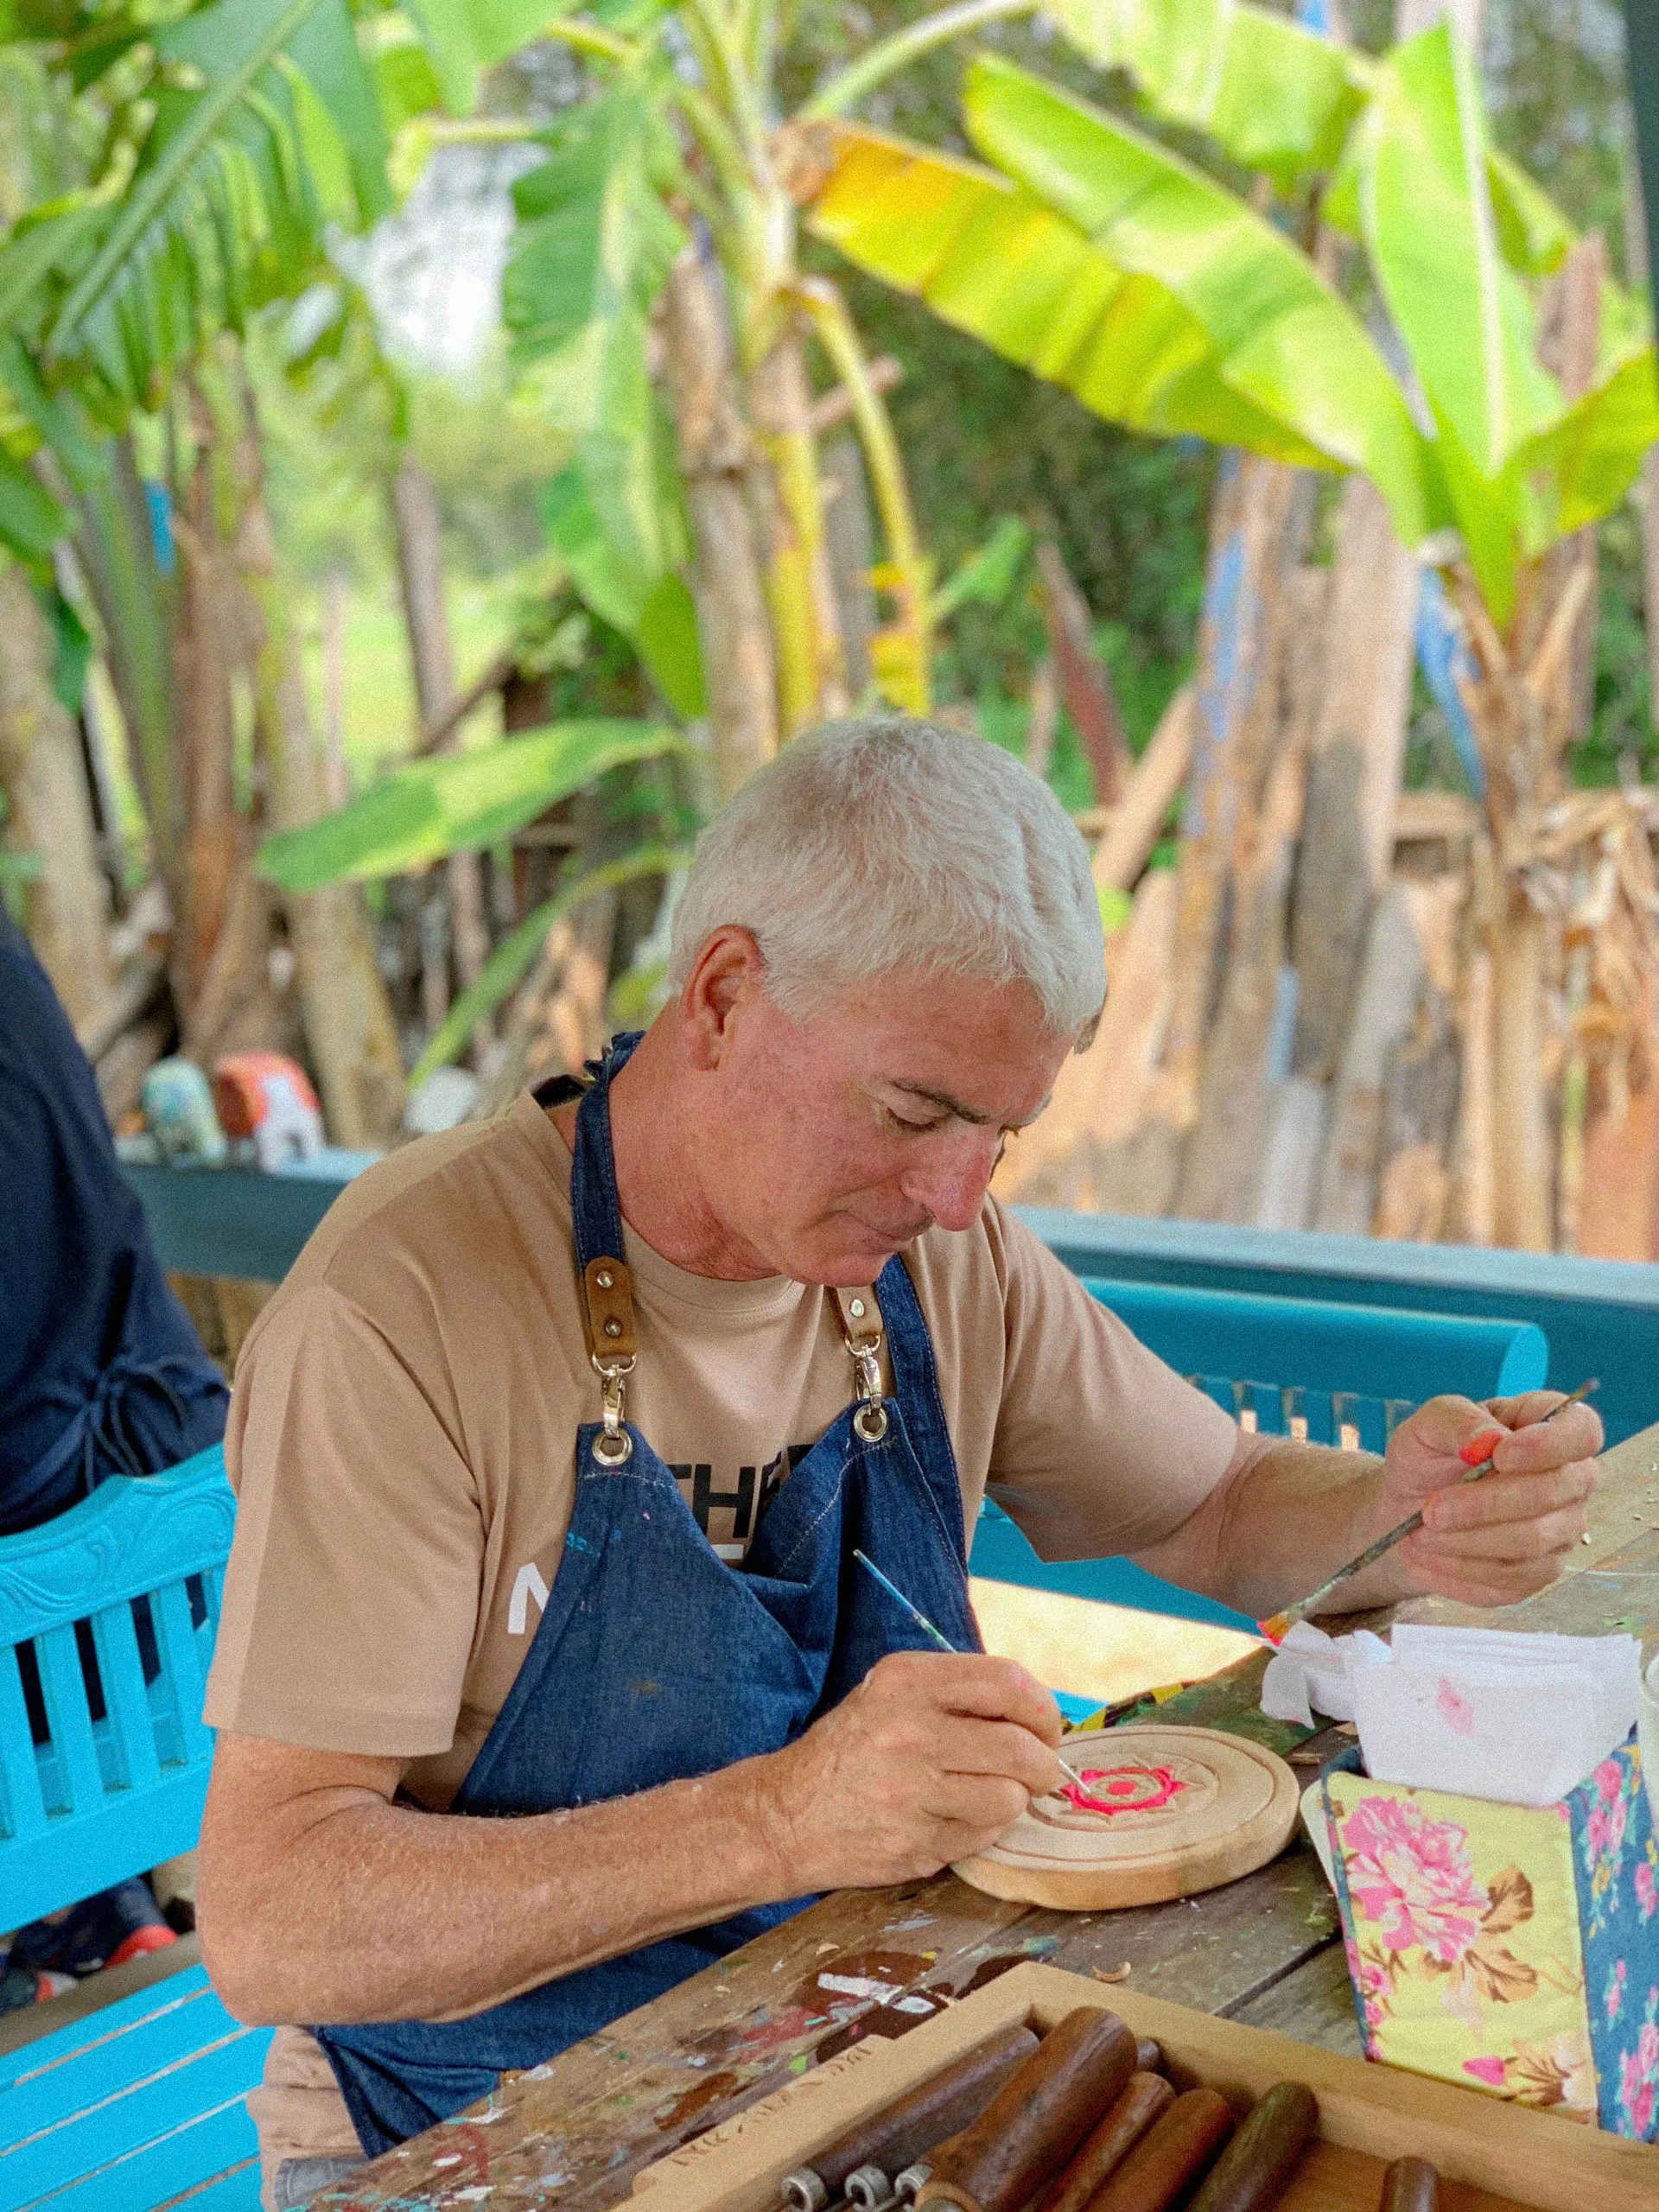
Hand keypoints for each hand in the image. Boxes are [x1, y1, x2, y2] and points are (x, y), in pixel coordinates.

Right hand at [754, 1651, 1065, 1891]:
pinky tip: (954, 1818)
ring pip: (1009, 1798)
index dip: (1042, 1708)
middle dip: (1043, 1763)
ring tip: (989, 1794)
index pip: (1007, 1683)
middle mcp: (909, 1730)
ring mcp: (911, 1792)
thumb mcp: (891, 1695)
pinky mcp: (916, 1843)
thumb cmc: (852, 1750)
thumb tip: (1039, 1714)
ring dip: (1013, 1799)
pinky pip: (983, 1835)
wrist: (785, 1816)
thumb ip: (958, 1695)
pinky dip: (983, 1828)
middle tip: (1040, 1771)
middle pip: (1019, 1747)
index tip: (1045, 1726)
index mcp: (906, 1681)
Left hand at [1382, 1390, 1602, 1607]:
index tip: (1500, 1456)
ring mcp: (1562, 1528)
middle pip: (1554, 1492)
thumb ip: (1458, 1421)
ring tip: (1420, 1535)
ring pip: (1532, 1540)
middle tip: (1431, 1510)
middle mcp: (1571, 1478)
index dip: (1549, 1445)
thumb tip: (1489, 1441)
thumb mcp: (1428, 1424)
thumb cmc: (1429, 1456)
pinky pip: (1513, 1577)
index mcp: (1550, 1424)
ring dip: (1468, 1540)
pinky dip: (1462, 1567)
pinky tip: (1430, 1554)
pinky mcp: (1541, 1571)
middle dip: (1486, 1504)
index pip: (1582, 1431)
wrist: (1411, 1510)